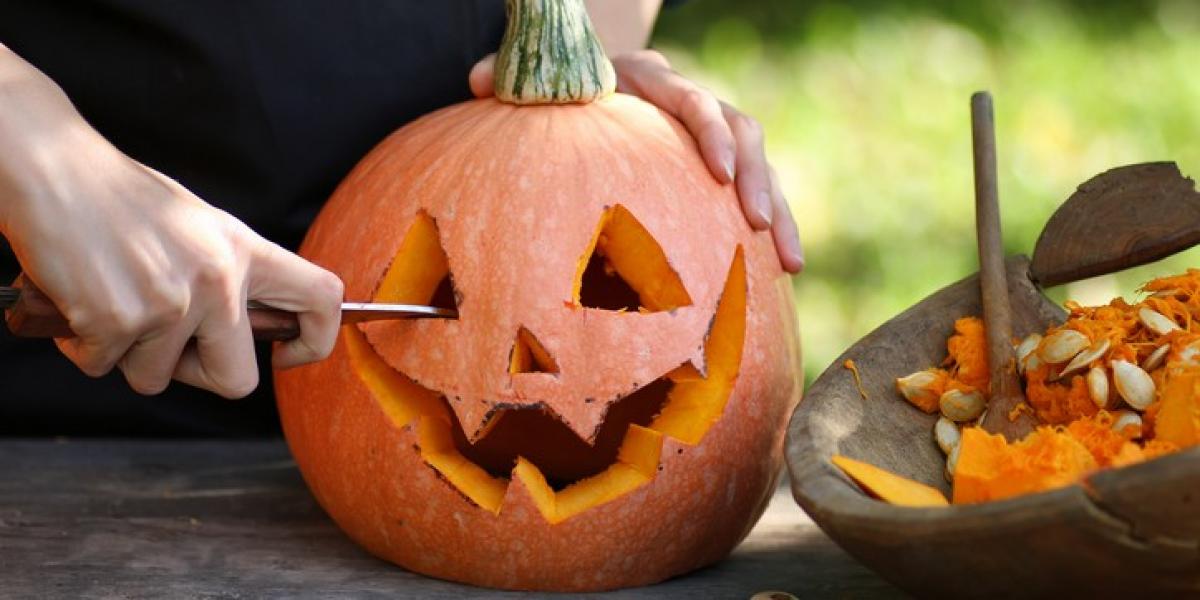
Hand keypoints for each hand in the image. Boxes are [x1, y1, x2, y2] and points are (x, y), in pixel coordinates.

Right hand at [0, 47, 342, 397]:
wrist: (52, 169)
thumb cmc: (118, 201)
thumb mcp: (196, 228)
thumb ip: (227, 275)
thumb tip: (246, 332)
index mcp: (244, 250)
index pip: (323, 299)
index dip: (316, 340)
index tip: (285, 353)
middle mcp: (217, 279)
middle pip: (237, 380)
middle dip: (197, 375)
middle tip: (166, 346)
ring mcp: (169, 303)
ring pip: (155, 377)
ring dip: (127, 355)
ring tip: (110, 301)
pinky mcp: (117, 320)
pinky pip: (103, 366)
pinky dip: (83, 345)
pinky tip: (77, 302)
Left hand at [469, 50, 804, 272]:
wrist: (586, 85)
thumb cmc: (554, 93)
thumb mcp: (531, 83)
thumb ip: (510, 79)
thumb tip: (478, 82)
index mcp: (648, 81)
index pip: (689, 100)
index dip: (708, 133)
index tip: (719, 172)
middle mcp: (686, 103)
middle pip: (739, 130)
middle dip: (754, 179)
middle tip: (758, 223)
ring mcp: (706, 137)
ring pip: (758, 165)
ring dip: (778, 210)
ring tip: (789, 261)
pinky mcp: (715, 169)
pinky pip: (752, 194)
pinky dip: (772, 229)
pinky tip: (781, 274)